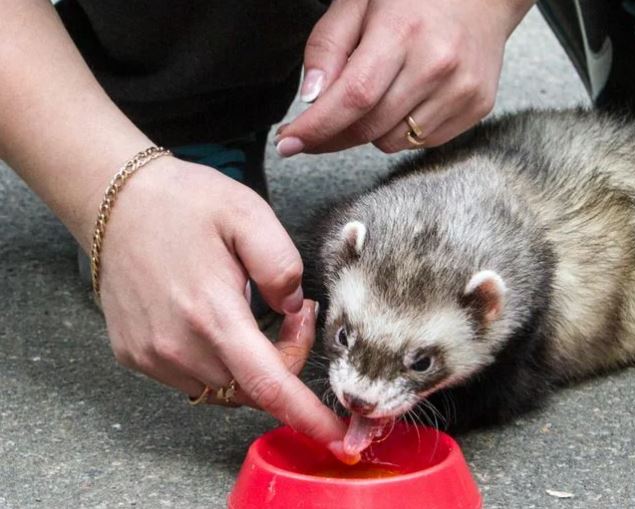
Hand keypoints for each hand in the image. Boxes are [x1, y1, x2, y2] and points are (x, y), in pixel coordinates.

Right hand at [96, 157, 351, 459]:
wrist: (112, 201)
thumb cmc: (185, 203)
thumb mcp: (248, 214)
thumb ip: (282, 265)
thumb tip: (292, 309)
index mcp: (212, 314)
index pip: (269, 383)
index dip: (306, 414)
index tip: (337, 435)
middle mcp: (178, 345)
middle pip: (254, 386)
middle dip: (287, 358)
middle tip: (294, 310)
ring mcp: (152, 355)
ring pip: (225, 387)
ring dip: (252, 362)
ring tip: (252, 308)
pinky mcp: (136, 355)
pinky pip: (194, 378)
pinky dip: (219, 361)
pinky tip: (219, 318)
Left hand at [275, 0, 534, 154]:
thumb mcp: (358, 3)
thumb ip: (328, 47)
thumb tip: (311, 100)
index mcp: (403, 31)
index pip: (354, 97)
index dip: (317, 127)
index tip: (288, 144)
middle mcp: (438, 64)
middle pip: (370, 127)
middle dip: (333, 134)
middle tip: (318, 125)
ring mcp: (462, 89)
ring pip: (394, 142)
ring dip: (371, 130)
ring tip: (377, 94)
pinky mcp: (477, 106)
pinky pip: (424, 142)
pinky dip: (404, 130)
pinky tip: (407, 98)